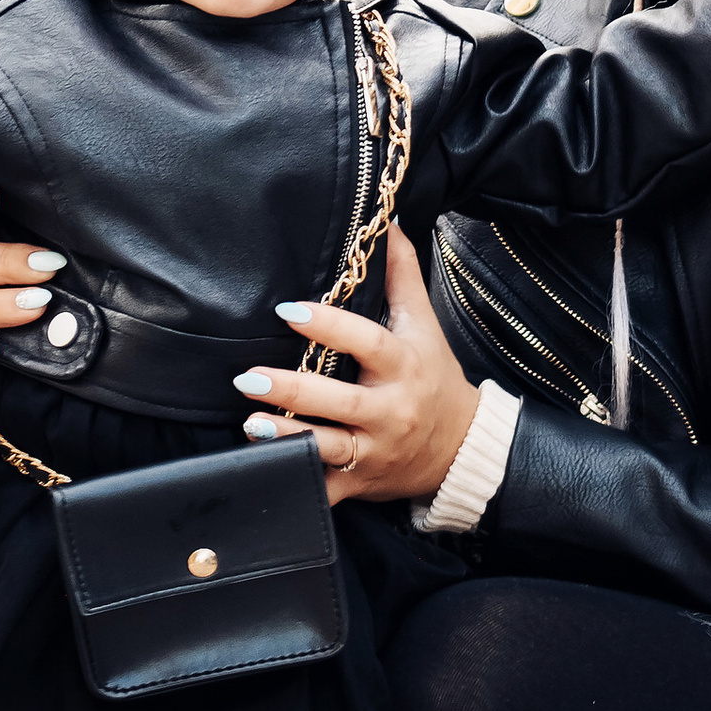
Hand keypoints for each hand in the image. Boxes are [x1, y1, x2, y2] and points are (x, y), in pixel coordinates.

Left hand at [231, 228, 478, 506]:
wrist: (461, 448)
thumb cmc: (434, 377)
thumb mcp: (424, 325)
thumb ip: (402, 275)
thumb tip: (390, 223)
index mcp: (403, 367)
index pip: (367, 343)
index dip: (330, 327)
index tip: (289, 311)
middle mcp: (390, 410)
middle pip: (340, 401)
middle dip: (293, 390)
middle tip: (249, 377)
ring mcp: (375, 451)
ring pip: (328, 447)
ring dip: (287, 437)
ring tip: (250, 423)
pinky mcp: (361, 482)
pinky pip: (326, 488)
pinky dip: (297, 481)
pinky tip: (264, 468)